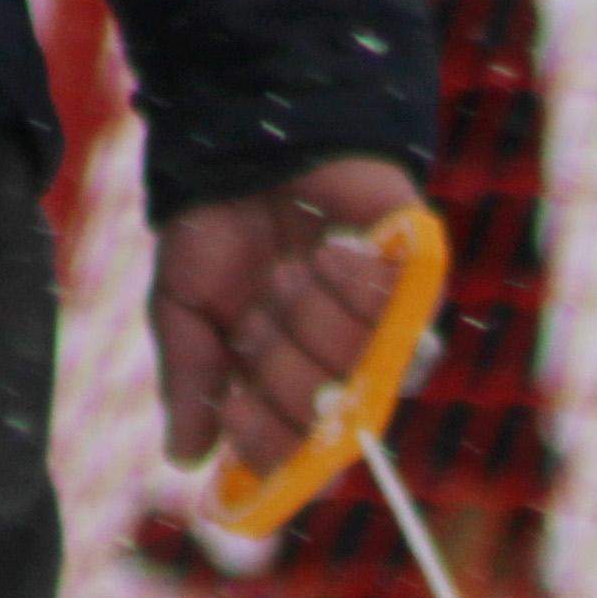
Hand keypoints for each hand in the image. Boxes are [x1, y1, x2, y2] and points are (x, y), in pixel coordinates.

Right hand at [149, 156, 425, 480]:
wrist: (247, 138)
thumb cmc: (215, 227)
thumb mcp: (182, 309)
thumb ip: (189, 380)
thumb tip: (185, 459)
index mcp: (285, 387)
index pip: (299, 455)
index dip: (274, 449)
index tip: (236, 411)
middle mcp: (338, 368)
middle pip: (329, 418)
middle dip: (283, 369)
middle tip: (256, 318)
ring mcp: (381, 324)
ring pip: (364, 366)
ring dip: (313, 319)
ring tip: (289, 271)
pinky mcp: (414, 276)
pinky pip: (401, 310)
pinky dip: (355, 282)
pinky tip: (330, 249)